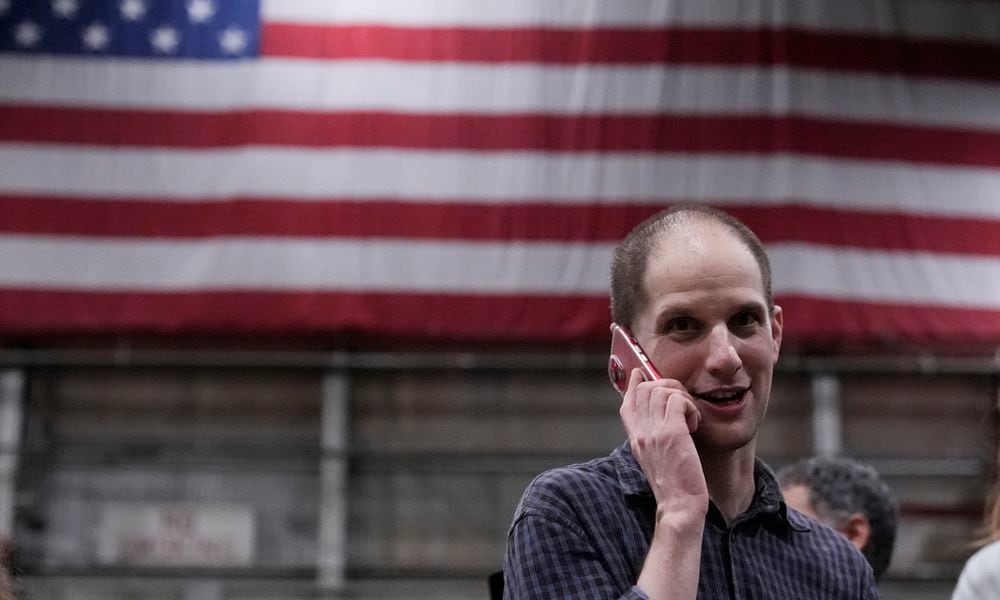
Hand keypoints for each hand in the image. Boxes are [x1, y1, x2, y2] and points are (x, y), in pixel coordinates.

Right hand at [619, 368, 708, 519]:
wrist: (679, 506)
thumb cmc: (674, 486)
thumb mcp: (655, 458)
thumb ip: (653, 437)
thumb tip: (661, 416)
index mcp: (635, 439)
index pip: (627, 403)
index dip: (634, 384)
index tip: (640, 373)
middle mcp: (641, 432)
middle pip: (645, 389)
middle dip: (665, 386)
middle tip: (682, 400)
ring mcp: (654, 432)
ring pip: (662, 390)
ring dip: (681, 397)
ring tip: (690, 417)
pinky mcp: (672, 433)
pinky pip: (679, 401)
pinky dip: (691, 407)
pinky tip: (695, 425)